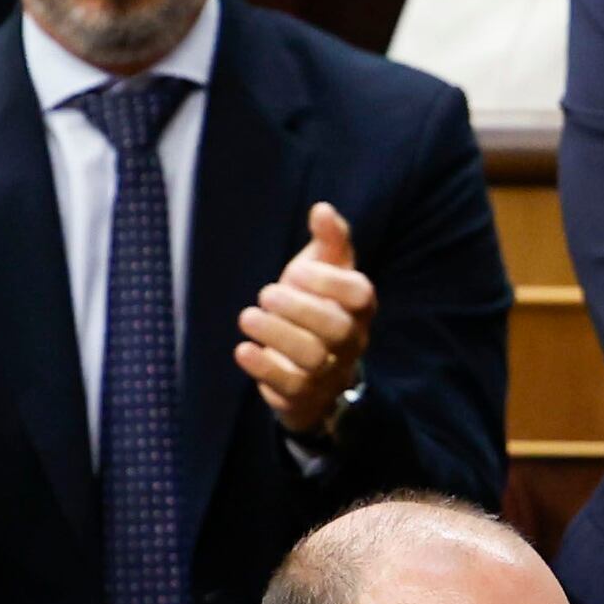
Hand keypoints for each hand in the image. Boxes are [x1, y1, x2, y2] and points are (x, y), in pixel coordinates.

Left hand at [235, 202, 377, 436]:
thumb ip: (329, 241)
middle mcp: (350, 342)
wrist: (312, 371)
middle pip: (337, 329)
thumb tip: (322, 209)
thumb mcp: (325, 271)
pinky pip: (288, 386)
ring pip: (313, 358)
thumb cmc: (318, 307)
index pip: (360, 295)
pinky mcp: (301, 395)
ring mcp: (328, 372)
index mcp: (359, 309)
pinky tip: (243, 349)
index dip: (329, 282)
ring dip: (277, 335)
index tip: (297, 271)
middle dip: (299, 309)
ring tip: (248, 317)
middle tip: (266, 293)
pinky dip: (263, 367)